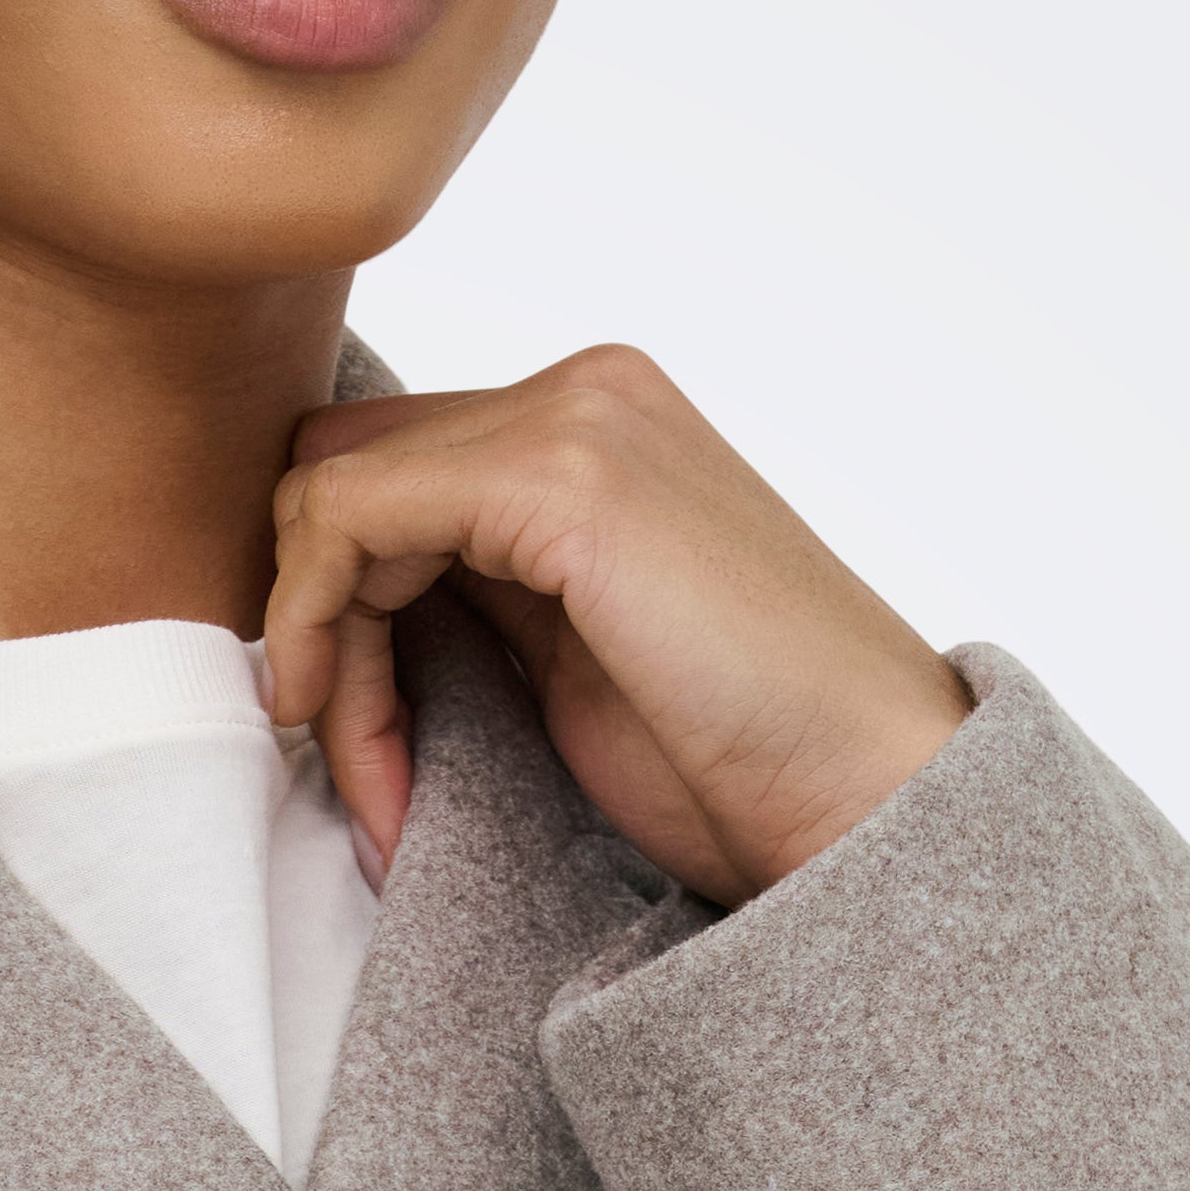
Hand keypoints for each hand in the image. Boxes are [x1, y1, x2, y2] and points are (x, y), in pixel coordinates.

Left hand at [264, 347, 969, 897]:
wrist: (870, 800)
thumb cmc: (745, 758)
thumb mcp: (579, 651)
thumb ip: (483, 587)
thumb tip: (340, 596)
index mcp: (599, 421)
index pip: (385, 470)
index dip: (335, 607)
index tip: (364, 752)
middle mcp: (584, 390)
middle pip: (341, 476)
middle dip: (319, 632)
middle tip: (368, 779)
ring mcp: (576, 417)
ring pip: (327, 504)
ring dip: (324, 664)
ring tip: (381, 795)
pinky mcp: (559, 473)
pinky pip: (347, 521)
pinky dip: (320, 639)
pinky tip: (369, 753)